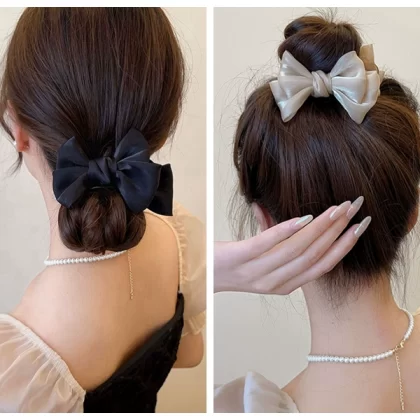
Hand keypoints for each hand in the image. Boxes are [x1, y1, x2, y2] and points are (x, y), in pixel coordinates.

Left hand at [214, 197, 369, 294]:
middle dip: (338, 231)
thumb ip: (280, 241)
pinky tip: (303, 216)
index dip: (343, 247)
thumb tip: (297, 217)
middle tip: (354, 208)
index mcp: (284, 285)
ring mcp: (257, 271)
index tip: (360, 227)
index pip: (322, 267)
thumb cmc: (233, 265)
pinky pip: (268, 244)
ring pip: (296, 250)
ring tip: (335, 209)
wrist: (202, 274)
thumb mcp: (262, 259)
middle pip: (314, 256)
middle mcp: (275, 282)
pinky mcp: (240, 258)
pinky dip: (287, 230)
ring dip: (319, 228)